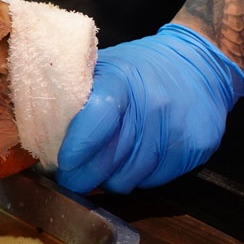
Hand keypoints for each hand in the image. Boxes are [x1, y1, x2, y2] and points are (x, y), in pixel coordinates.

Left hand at [56, 24, 243, 193]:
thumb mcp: (105, 67)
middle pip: (109, 159)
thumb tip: (42, 129)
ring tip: (101, 170)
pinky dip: (138, 178)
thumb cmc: (140, 69)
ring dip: (109, 180)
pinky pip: (154, 180)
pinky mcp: (197, 147)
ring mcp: (177, 128)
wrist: (201, 63)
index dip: (77, 147)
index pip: (97, 120)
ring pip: (129, 178)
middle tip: (70, 180)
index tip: (62, 163)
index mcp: (123, 80)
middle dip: (82, 177)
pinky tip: (133, 162)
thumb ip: (78, 94)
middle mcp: (153, 105)